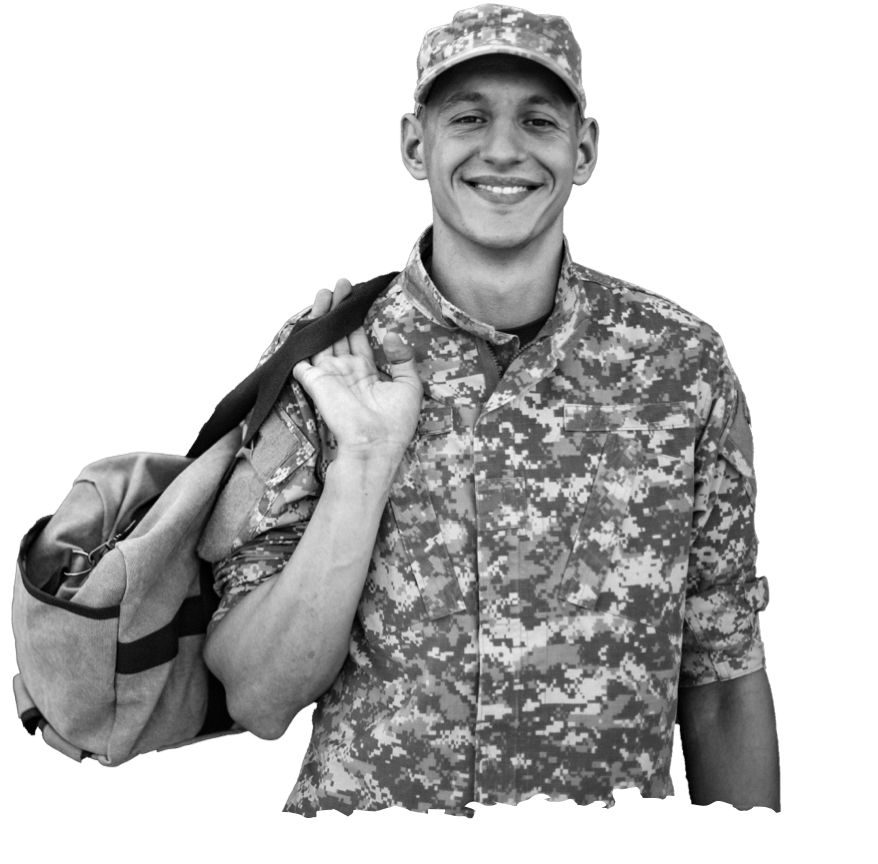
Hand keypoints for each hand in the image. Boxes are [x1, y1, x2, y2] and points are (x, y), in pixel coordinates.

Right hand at [292, 278, 422, 463]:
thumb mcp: (410, 386)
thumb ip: (402, 359)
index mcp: (366, 374)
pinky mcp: (315, 382)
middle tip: (340, 285)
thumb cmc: (395, 424)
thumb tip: (391, 334)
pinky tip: (305, 319)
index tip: (357, 298)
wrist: (375, 446)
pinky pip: (302, 359)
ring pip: (322, 340)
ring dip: (322, 316)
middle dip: (338, 310)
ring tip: (325, 291)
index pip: (358, 340)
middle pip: (339, 335)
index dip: (357, 319)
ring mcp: (329, 377)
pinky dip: (301, 341)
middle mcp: (346, 373)